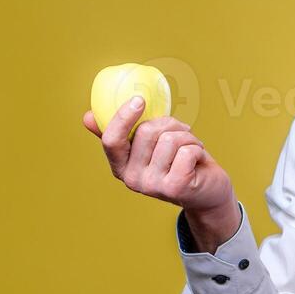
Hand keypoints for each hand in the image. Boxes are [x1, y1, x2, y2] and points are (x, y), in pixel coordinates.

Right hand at [83, 97, 234, 217]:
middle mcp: (132, 179)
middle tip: (182, 132)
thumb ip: (122, 134)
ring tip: (192, 148)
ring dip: (188, 137)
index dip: (123, 117)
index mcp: (121, 167)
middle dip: (171, 124)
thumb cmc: (177, 163)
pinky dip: (198, 148)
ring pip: (170, 139)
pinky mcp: (175, 188)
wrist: (207, 193)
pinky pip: (186, 150)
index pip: (112, 140)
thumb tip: (87, 117)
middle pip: (147, 132)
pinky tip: (199, 160)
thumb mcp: (149, 148)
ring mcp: (152, 186)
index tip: (139, 99)